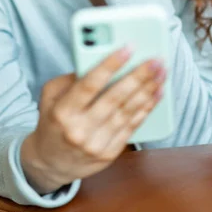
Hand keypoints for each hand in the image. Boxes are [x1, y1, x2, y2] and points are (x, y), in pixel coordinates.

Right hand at [23, 49, 166, 191]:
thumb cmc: (52, 122)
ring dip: (148, 90)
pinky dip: (146, 108)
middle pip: (115, 98)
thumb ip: (72, 78)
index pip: (90, 84)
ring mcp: (96, 144)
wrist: (50, 163)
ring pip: (127, 112)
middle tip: (155, 60)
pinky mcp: (109, 154)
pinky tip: (156, 94)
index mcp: (63, 111)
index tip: (128, 48)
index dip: (111, 65)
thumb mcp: (50, 95)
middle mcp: (79, 129)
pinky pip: (132, 127)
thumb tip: (101, 61)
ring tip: (161, 73)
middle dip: (138, 76)